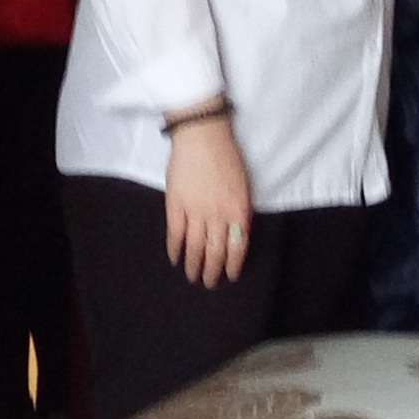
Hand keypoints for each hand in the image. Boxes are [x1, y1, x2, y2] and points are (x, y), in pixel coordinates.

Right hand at [162, 115, 252, 287]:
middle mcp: (218, 215)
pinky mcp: (175, 204)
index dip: (232, 265)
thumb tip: (237, 234)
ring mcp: (195, 211)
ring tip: (191, 276)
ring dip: (193, 264)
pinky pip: (175, 233)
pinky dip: (174, 248)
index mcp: (238, 210)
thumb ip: (240, 211)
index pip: (237, 247)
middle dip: (212, 271)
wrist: (203, 136)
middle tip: (208, 283)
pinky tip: (175, 258)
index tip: (230, 275)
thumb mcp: (243, 186)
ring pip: (194, 247)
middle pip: (215, 252)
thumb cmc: (227, 157)